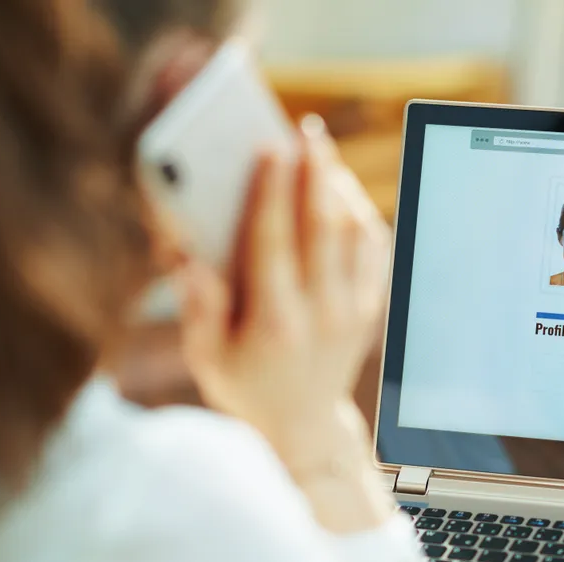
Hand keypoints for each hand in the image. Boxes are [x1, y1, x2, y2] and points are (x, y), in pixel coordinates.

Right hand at [177, 117, 390, 472]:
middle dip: (315, 172)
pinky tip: (340, 191)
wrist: (304, 428)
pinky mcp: (371, 308)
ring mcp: (354, 311)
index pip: (275, 244)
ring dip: (339, 187)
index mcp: (275, 324)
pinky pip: (373, 249)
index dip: (271, 191)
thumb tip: (189, 255)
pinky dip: (360, 213)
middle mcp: (323, 315)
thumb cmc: (244, 386)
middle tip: (306, 131)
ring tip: (320, 153)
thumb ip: (198, 307)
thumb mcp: (207, 358)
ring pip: (356, 232)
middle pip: (324, 228)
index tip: (268, 147)